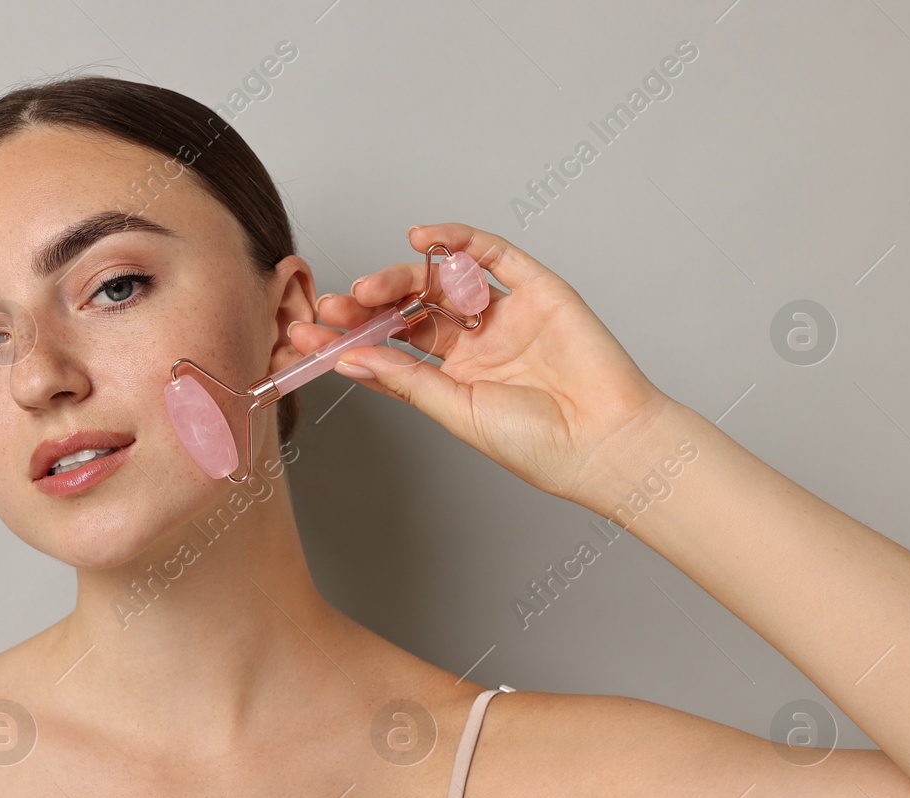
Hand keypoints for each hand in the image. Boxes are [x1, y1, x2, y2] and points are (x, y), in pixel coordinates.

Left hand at [303, 223, 672, 503]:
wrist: (603, 442)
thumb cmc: (537, 444)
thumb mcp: (456, 411)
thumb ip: (406, 380)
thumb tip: (350, 357)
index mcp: (453, 376)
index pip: (390, 347)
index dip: (349, 339)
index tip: (305, 336)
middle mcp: (476, 341)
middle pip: (410, 309)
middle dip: (368, 306)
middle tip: (334, 307)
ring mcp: (506, 313)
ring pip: (443, 280)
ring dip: (400, 277)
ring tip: (369, 288)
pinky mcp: (538, 290)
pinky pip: (493, 255)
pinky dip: (458, 240)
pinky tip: (424, 240)